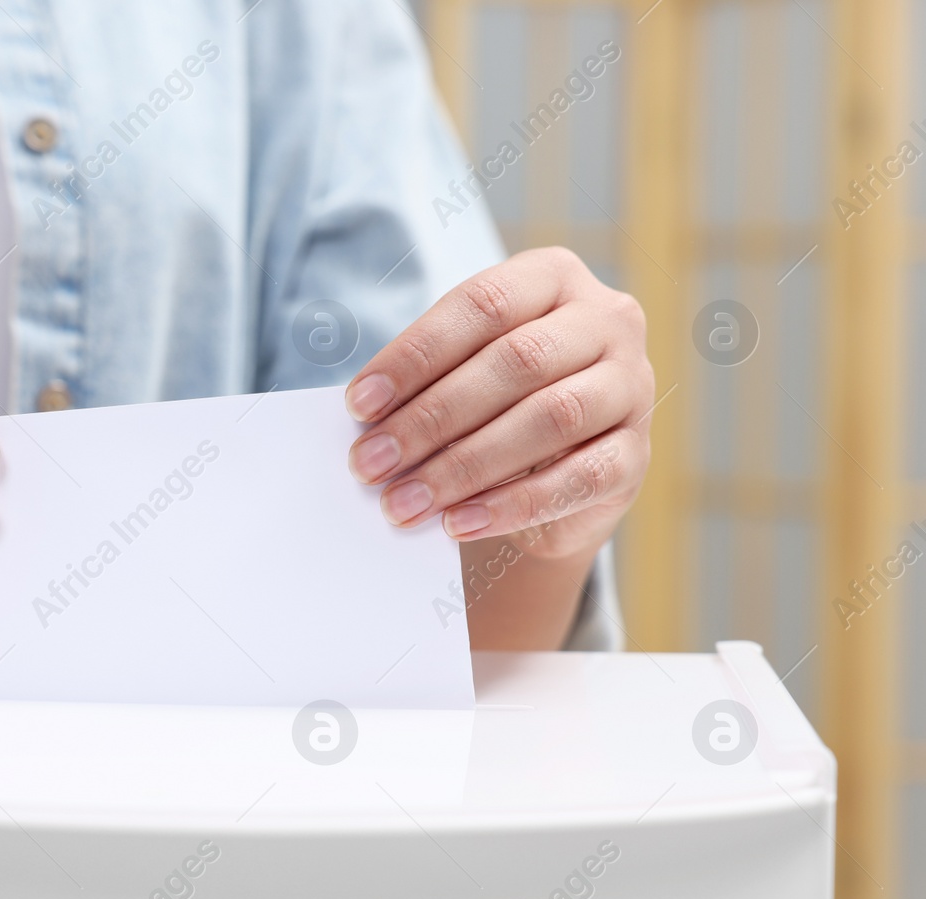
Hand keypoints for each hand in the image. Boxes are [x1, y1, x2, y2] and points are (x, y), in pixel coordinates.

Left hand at [344, 246, 651, 561]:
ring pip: (551, 419)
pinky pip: (579, 479)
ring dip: (465, 466)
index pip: (483, 303)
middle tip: (370, 464)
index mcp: (552, 277)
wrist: (550, 472)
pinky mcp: (637, 456)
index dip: (416, 354)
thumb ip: (424, 384)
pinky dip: (511, 505)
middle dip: (432, 418)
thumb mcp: (459, 373)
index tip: (359, 404)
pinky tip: (458, 523)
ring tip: (404, 502)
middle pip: (516, 362)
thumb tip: (367, 424)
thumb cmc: (490, 403)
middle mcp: (606, 320)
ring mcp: (632, 386)